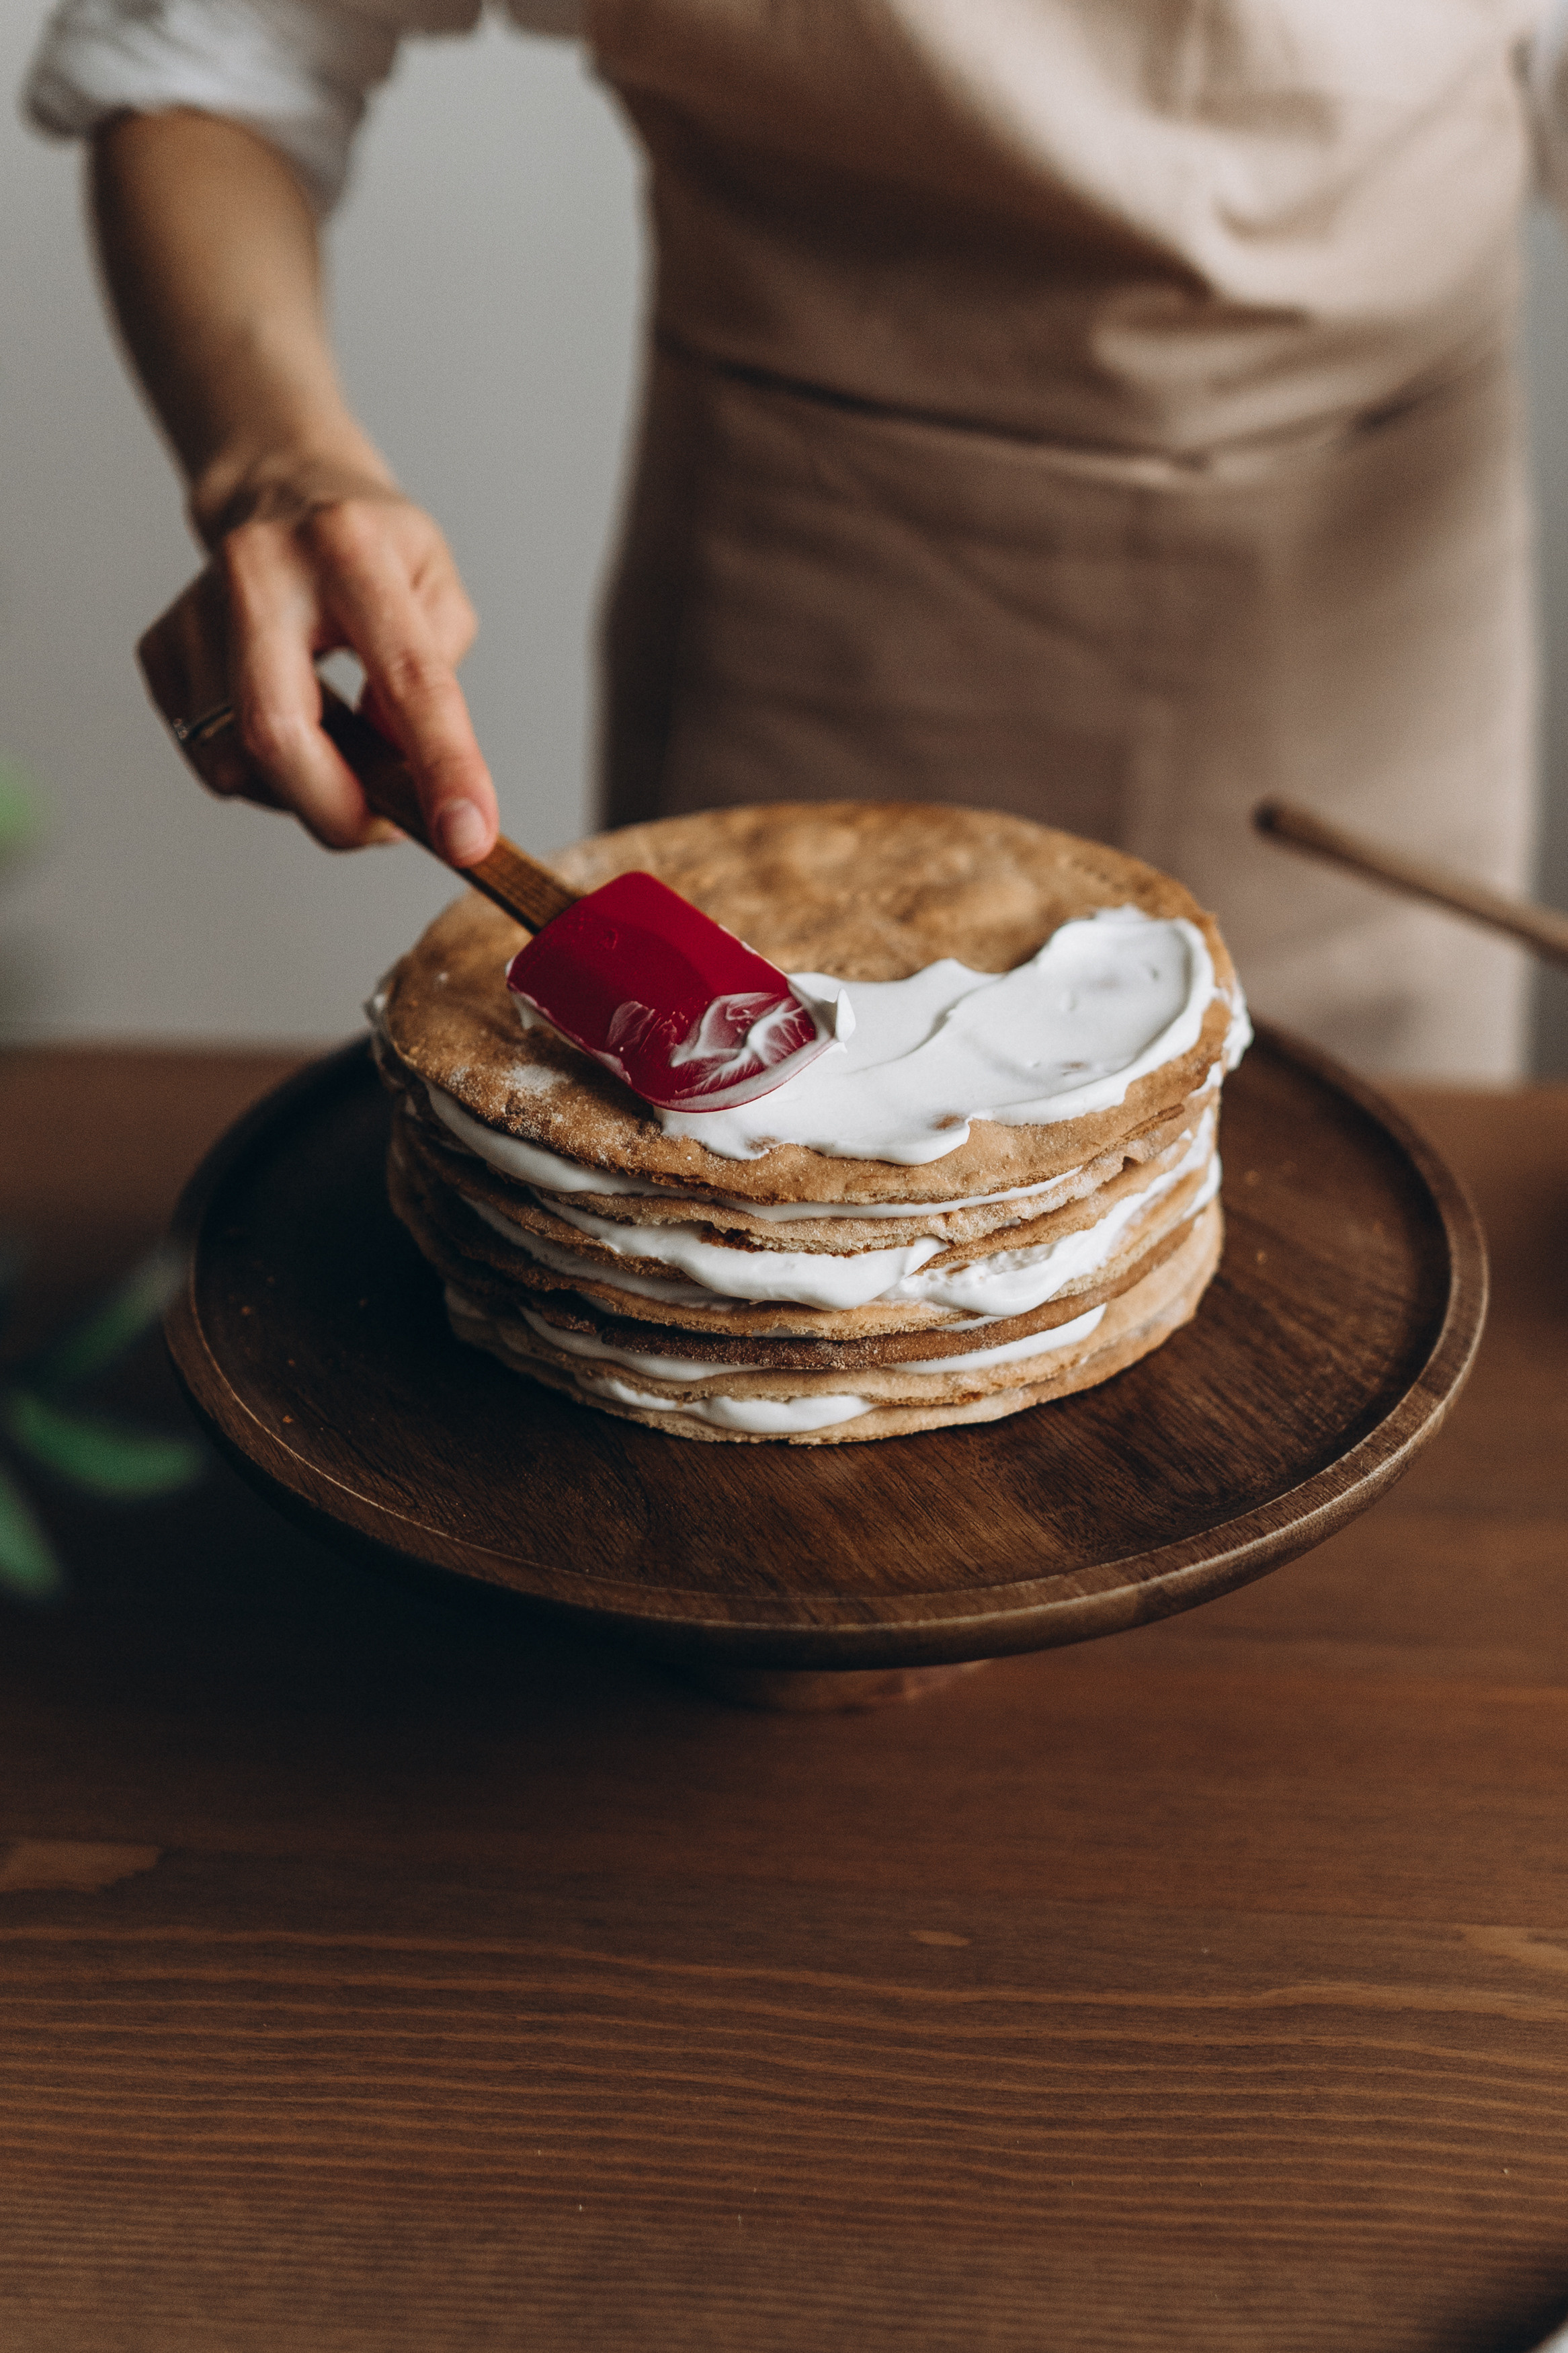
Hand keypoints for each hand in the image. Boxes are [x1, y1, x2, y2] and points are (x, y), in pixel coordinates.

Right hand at [139, 474, 498, 861]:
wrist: (278, 490)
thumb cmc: (368, 547)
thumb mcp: (437, 588)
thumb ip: (436, 681)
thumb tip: (401, 770)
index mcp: (348, 549)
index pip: (404, 677)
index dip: (441, 766)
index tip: (467, 838)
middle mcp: (258, 573)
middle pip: (277, 734)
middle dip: (339, 811)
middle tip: (387, 827)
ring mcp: (196, 610)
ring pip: (239, 761)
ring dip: (307, 788)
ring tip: (343, 744)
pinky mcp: (161, 648)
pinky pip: (212, 756)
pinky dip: (264, 771)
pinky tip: (294, 721)